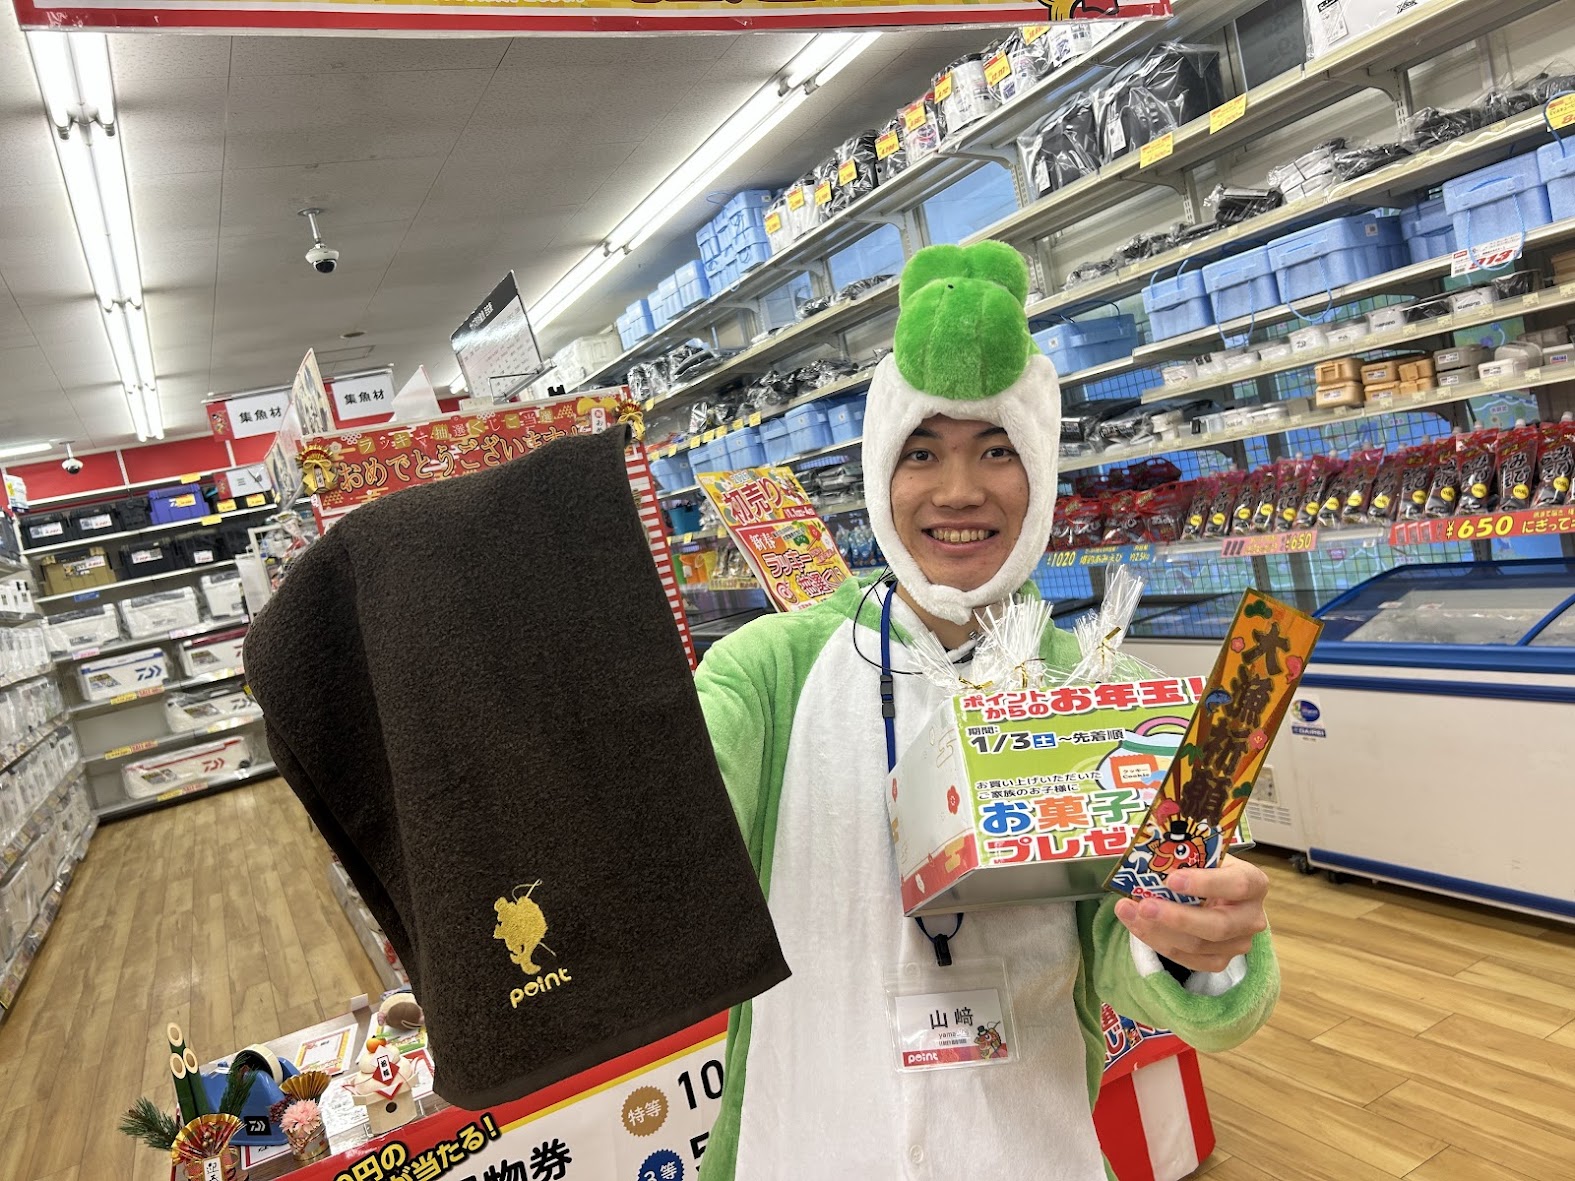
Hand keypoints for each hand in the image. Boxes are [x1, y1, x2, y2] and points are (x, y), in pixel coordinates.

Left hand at [1113, 855, 1268, 974]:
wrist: (1213, 893)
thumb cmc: (1206, 869)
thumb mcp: (1202, 855)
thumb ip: (1184, 857)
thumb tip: (1146, 859)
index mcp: (1253, 883)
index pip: (1237, 884)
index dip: (1205, 883)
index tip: (1172, 879)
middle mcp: (1251, 917)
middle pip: (1218, 925)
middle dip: (1177, 917)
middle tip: (1145, 905)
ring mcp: (1238, 943)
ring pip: (1199, 946)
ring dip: (1158, 931)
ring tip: (1128, 911)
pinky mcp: (1220, 960)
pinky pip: (1188, 959)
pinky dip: (1158, 942)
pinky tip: (1136, 925)